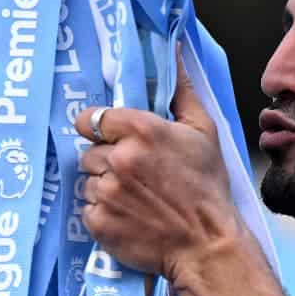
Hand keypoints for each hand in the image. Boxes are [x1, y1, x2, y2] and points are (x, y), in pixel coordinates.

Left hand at [73, 60, 241, 281]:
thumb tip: (174, 50)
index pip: (91, 119)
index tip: (114, 140)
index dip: (101, 130)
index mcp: (140, 131)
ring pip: (87, 181)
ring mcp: (105, 192)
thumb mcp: (203, 131)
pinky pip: (87, 210)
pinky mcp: (98, 222)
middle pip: (88, 152)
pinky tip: (129, 216)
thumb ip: (181, 90)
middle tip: (136, 176)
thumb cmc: (207, 188)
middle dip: (107, 162)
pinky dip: (103, 213)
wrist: (206, 245)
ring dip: (104, 188)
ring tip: (135, 198)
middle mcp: (118, 159)